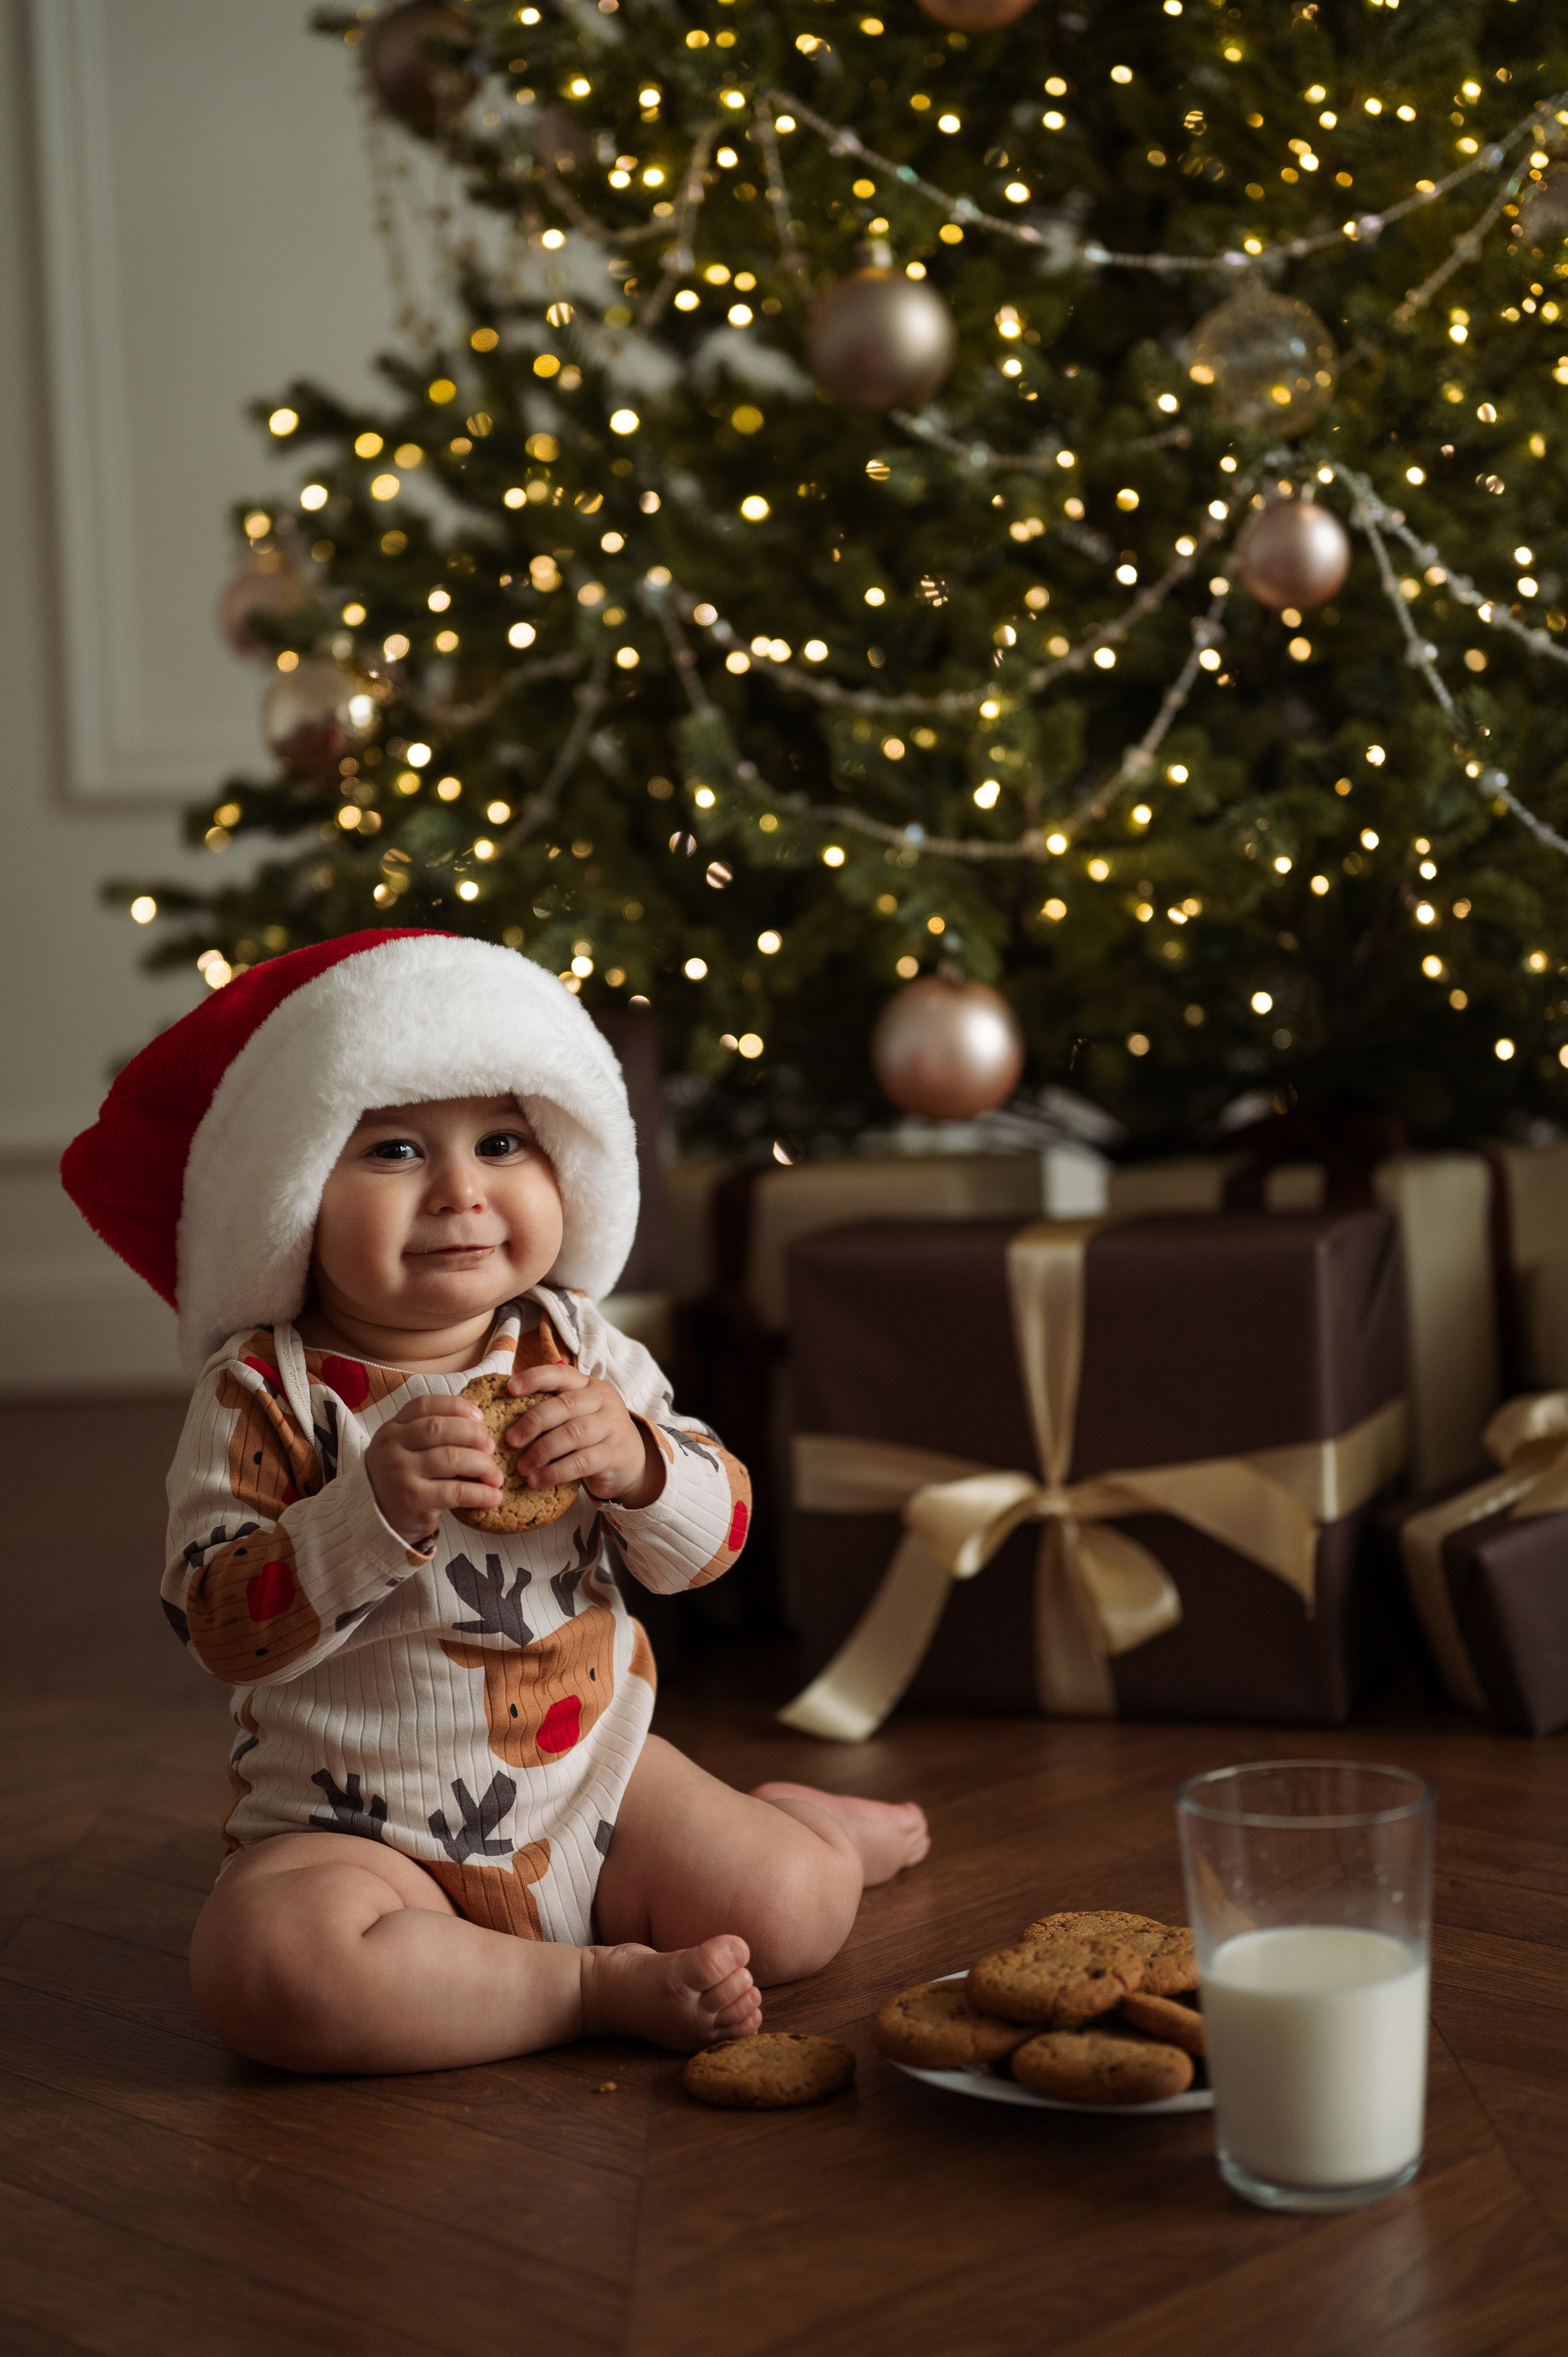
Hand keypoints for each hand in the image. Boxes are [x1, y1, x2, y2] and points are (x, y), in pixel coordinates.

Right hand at [364, 1395, 501, 1541]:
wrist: (377, 1520)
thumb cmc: (402, 1480)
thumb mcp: (405, 1450)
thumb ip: (429, 1434)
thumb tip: (479, 1427)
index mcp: (391, 1429)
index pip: (425, 1405)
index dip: (456, 1406)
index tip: (479, 1416)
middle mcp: (392, 1447)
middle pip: (440, 1428)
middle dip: (474, 1434)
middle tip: (491, 1447)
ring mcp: (401, 1473)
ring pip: (452, 1457)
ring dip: (483, 1465)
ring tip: (496, 1475)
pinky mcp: (413, 1500)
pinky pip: (456, 1491)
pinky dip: (481, 1493)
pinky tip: (493, 1497)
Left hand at [504, 1363, 663, 1506]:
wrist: (632, 1463)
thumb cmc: (592, 1436)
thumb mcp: (577, 1415)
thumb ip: (552, 1410)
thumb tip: (503, 1416)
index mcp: (588, 1385)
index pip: (561, 1374)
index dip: (535, 1378)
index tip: (510, 1389)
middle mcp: (603, 1401)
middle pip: (565, 1405)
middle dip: (534, 1422)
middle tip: (510, 1440)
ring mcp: (613, 1426)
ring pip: (573, 1434)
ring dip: (542, 1451)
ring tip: (522, 1468)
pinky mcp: (615, 1454)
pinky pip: (581, 1462)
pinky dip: (556, 1472)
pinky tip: (538, 1481)